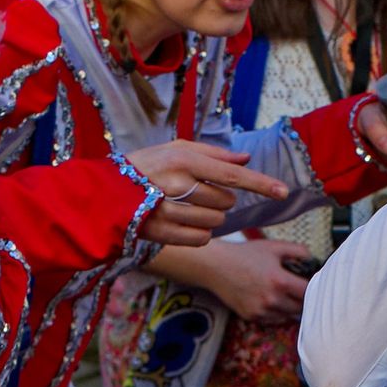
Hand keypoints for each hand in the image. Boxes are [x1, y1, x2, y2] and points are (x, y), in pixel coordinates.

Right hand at [128, 141, 290, 247]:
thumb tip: (246, 158)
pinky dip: (199, 233)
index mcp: (183, 158)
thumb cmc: (144, 165)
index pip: (232, 173)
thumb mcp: (175, 149)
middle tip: (197, 193)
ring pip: (216, 222)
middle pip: (226, 201)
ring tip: (186, 207)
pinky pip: (201, 238)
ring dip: (210, 217)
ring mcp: (168, 210)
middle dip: (220, 200)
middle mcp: (177, 183)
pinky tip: (183, 223)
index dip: (260, 183)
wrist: (103, 192)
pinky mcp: (162, 232)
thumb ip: (213, 154)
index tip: (283, 191)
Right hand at [196, 237, 309, 324]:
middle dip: (303, 299)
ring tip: (286, 295)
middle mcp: (271, 300)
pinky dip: (277, 313)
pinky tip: (273, 301)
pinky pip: (273, 320)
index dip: (314, 288)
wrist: (216, 267)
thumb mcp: (273, 247)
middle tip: (300, 290)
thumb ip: (298, 251)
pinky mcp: (251, 317)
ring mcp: (261, 311)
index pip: (308, 292)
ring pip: (288, 316)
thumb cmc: (245, 254)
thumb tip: (313, 259)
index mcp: (280, 281)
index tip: (311, 283)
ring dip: (290, 307)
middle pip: (300, 308)